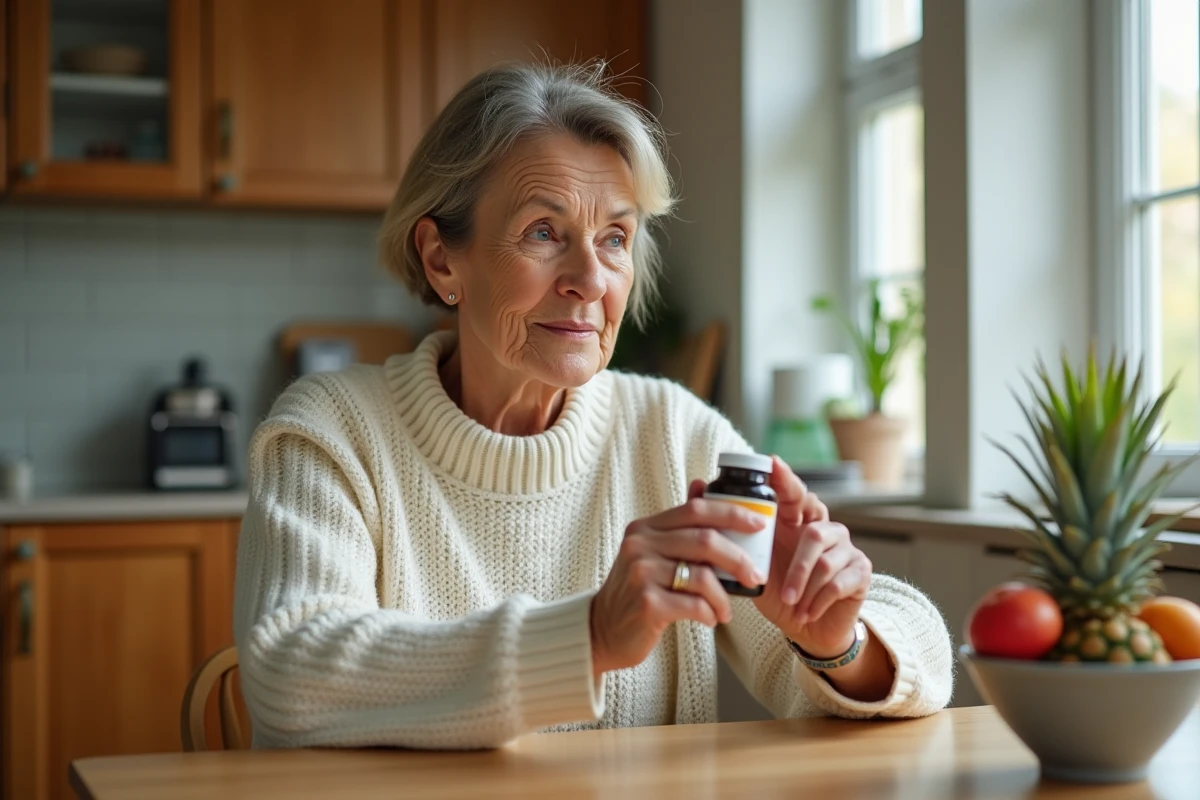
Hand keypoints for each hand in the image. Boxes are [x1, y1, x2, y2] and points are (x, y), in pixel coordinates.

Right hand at [590, 499, 766, 676]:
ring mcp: (641, 573)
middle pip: (704, 540)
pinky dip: (709, 613)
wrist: (603, 629)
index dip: (732, 513)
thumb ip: (677, 525)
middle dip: (738, 559)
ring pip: (702, 576)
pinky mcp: (646, 603)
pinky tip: (709, 619)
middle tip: (755, 576)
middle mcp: (640, 545)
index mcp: (645, 528)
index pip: (695, 510)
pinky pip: (694, 605)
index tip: (759, 524)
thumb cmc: (636, 591)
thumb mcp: (651, 552)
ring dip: (724, 596)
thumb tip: (702, 485)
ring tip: (726, 610)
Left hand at [689, 456, 871, 658]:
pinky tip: (805, 613)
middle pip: (816, 512)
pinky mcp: (861, 571)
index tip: (772, 463)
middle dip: (797, 537)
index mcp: (795, 521)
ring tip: (788, 600)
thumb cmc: (777, 591)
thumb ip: (726, 530)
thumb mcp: (748, 564)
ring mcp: (846, 547)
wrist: (806, 630)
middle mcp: (824, 526)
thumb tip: (697, 485)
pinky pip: (838, 581)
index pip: (792, 492)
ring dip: (801, 581)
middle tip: (786, 552)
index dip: (785, 477)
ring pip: (824, 555)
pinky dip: (817, 600)